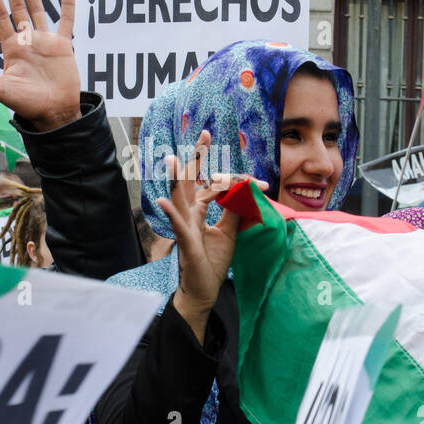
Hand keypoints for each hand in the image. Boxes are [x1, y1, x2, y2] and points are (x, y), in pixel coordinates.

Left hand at [0, 0, 81, 131]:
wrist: (54, 113)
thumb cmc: (26, 104)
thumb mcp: (0, 89)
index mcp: (11, 48)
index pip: (1, 18)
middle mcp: (27, 41)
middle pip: (18, 9)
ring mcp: (45, 41)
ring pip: (38, 11)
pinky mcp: (63, 46)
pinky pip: (66, 21)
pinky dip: (68, 5)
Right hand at [161, 130, 244, 344]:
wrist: (203, 290)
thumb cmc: (212, 262)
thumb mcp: (230, 232)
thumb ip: (235, 210)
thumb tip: (246, 190)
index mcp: (199, 210)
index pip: (216, 186)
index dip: (237, 181)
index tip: (260, 182)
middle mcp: (189, 214)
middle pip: (191, 180)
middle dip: (198, 157)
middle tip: (205, 133)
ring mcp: (185, 226)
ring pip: (179, 198)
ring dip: (176, 178)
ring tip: (172, 159)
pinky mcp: (185, 242)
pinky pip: (176, 225)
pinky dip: (171, 213)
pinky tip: (163, 201)